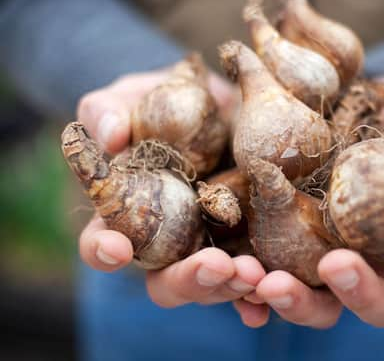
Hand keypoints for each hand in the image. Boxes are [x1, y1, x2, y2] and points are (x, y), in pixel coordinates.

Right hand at [76, 66, 265, 308]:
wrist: (222, 101)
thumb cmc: (165, 100)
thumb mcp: (133, 97)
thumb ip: (109, 112)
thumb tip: (111, 137)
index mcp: (127, 212)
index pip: (103, 240)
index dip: (104, 249)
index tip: (119, 248)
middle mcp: (168, 240)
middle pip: (166, 280)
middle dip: (188, 279)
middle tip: (214, 265)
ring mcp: (210, 243)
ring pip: (214, 283)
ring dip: (232, 285)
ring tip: (254, 273)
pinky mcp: (248, 240)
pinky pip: (254, 273)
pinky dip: (262, 290)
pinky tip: (272, 293)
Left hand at [233, 76, 383, 328]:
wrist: (339, 102)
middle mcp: (364, 256)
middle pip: (368, 300)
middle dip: (355, 290)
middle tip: (336, 267)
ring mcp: (316, 254)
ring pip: (310, 298)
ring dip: (291, 298)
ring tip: (264, 281)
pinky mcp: (274, 243)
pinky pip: (261, 274)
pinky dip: (247, 285)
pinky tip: (234, 276)